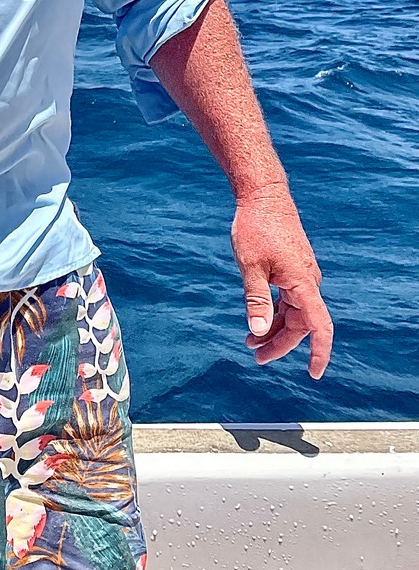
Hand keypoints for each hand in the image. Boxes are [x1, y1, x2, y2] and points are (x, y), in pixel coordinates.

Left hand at [231, 184, 332, 378]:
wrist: (263, 196)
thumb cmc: (255, 227)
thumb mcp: (250, 265)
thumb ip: (256, 299)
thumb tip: (258, 330)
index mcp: (303, 283)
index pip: (319, 326)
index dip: (319, 352)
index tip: (313, 373)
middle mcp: (308, 281)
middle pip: (300, 324)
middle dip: (279, 343)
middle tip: (255, 356)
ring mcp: (301, 275)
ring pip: (294, 312)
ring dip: (275, 328)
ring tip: (250, 341)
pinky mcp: (293, 268)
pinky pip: (289, 298)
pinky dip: (275, 311)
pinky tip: (259, 318)